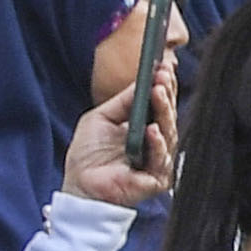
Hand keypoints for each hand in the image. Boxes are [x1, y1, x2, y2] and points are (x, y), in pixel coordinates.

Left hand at [65, 65, 174, 207]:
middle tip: (164, 74)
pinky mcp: (158, 178)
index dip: (164, 84)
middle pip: (168, 115)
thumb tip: (142, 81)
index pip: (160, 103)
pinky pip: (162, 159)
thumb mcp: (101, 117)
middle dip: (167, 93)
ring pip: (169, 132)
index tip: (164, 65)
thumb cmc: (89, 156)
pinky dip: (157, 144)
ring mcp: (159, 160)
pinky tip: (152, 130)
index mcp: (144, 126)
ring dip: (164, 111)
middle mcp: (156, 141)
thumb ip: (123, 102)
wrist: (81, 186)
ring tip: (159, 91)